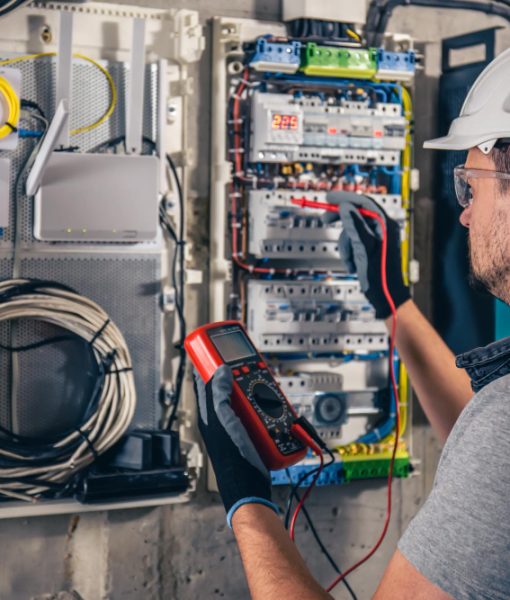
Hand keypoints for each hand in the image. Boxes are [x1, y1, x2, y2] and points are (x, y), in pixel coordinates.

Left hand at [193, 365, 278, 525]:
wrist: (250, 486)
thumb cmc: (232, 457)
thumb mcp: (223, 420)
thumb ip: (219, 394)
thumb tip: (221, 370)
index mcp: (208, 413)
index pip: (204, 381)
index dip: (209, 363)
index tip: (217, 348)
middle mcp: (221, 417)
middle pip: (229, 387)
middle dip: (239, 375)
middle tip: (249, 366)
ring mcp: (236, 424)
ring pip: (246, 397)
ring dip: (256, 391)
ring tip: (263, 387)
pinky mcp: (251, 431)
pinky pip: (259, 411)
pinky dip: (266, 406)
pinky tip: (273, 406)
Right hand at [325, 191, 410, 318]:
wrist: (385, 296)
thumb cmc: (380, 276)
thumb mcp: (364, 249)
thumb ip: (355, 226)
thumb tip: (346, 207)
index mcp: (385, 226)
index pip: (364, 203)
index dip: (345, 198)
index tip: (329, 197)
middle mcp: (382, 229)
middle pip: (356, 214)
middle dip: (341, 221)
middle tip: (325, 219)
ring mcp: (377, 238)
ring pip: (351, 231)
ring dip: (346, 245)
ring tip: (350, 260)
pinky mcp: (371, 248)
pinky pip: (353, 242)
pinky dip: (349, 252)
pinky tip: (354, 264)